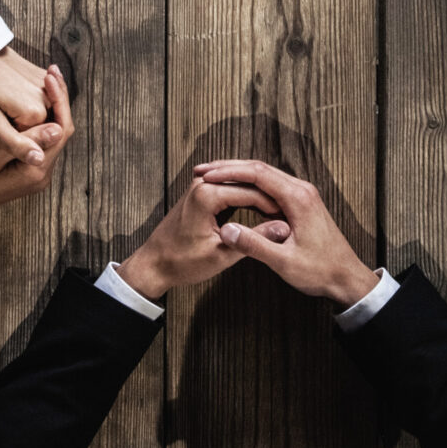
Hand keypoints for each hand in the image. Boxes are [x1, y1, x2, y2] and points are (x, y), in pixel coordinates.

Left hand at [0, 45, 58, 161]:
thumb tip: (39, 160)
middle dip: (21, 129)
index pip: (36, 142)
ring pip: (42, 114)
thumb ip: (16, 144)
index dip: (16, 144)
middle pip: (41, 127)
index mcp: (36, 113)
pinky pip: (41, 98)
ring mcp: (45, 84)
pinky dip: (27, 103)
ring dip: (25, 116)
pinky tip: (9, 97)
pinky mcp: (40, 75)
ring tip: (1, 106)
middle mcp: (47, 98)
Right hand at [0, 66, 73, 210]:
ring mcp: (37, 170)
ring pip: (54, 133)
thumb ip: (22, 142)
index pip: (61, 132)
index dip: (60, 102)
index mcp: (36, 172)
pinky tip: (38, 98)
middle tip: (52, 73)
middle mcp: (43, 173)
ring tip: (47, 79)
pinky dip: (43, 117)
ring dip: (53, 106)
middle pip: (61, 131)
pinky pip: (44, 137)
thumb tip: (56, 129)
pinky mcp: (30, 165)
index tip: (51, 79)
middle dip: (59, 100)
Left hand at [116, 173, 291, 301]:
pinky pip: (228, 188)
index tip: (291, 219)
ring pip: (238, 184)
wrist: (154, 264)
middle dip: (269, 197)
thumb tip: (283, 229)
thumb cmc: (183, 262)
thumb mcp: (222, 255)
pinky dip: (244, 197)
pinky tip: (259, 209)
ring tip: (278, 211)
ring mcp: (199, 186)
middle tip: (289, 213)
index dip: (275, 206)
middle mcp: (202, 184)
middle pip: (246, 183)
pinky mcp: (199, 193)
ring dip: (258, 195)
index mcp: (207, 195)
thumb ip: (254, 239)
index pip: (252, 192)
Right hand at [192, 160, 379, 307]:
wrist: (346, 277)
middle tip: (203, 171)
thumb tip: (226, 230)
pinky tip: (236, 193)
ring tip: (213, 178)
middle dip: (229, 168)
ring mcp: (302, 195)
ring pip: (265, 176)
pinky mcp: (301, 203)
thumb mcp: (284, 262)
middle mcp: (301, 190)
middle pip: (259, 168)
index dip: (228, 172)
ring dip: (239, 175)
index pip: (257, 173)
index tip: (206, 174)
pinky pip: (272, 187)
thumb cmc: (320, 271)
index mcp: (298, 198)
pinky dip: (251, 186)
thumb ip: (254, 245)